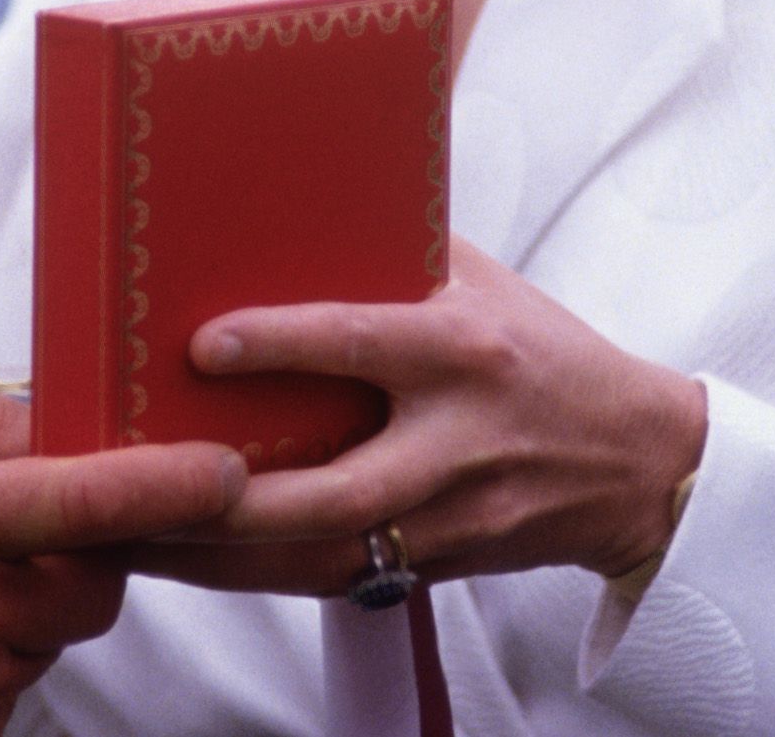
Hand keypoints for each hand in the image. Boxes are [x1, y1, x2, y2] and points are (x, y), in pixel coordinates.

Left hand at [131, 238, 705, 596]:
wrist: (639, 462)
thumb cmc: (545, 353)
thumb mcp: (486, 287)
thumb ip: (402, 253)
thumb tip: (296, 200)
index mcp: (467, 352)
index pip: (366, 342)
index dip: (283, 344)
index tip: (205, 345)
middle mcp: (460, 440)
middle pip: (341, 489)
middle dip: (239, 496)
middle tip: (150, 477)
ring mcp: (453, 517)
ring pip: (326, 553)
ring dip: (226, 553)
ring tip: (135, 534)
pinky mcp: (444, 566)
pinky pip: (339, 574)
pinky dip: (262, 570)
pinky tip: (192, 560)